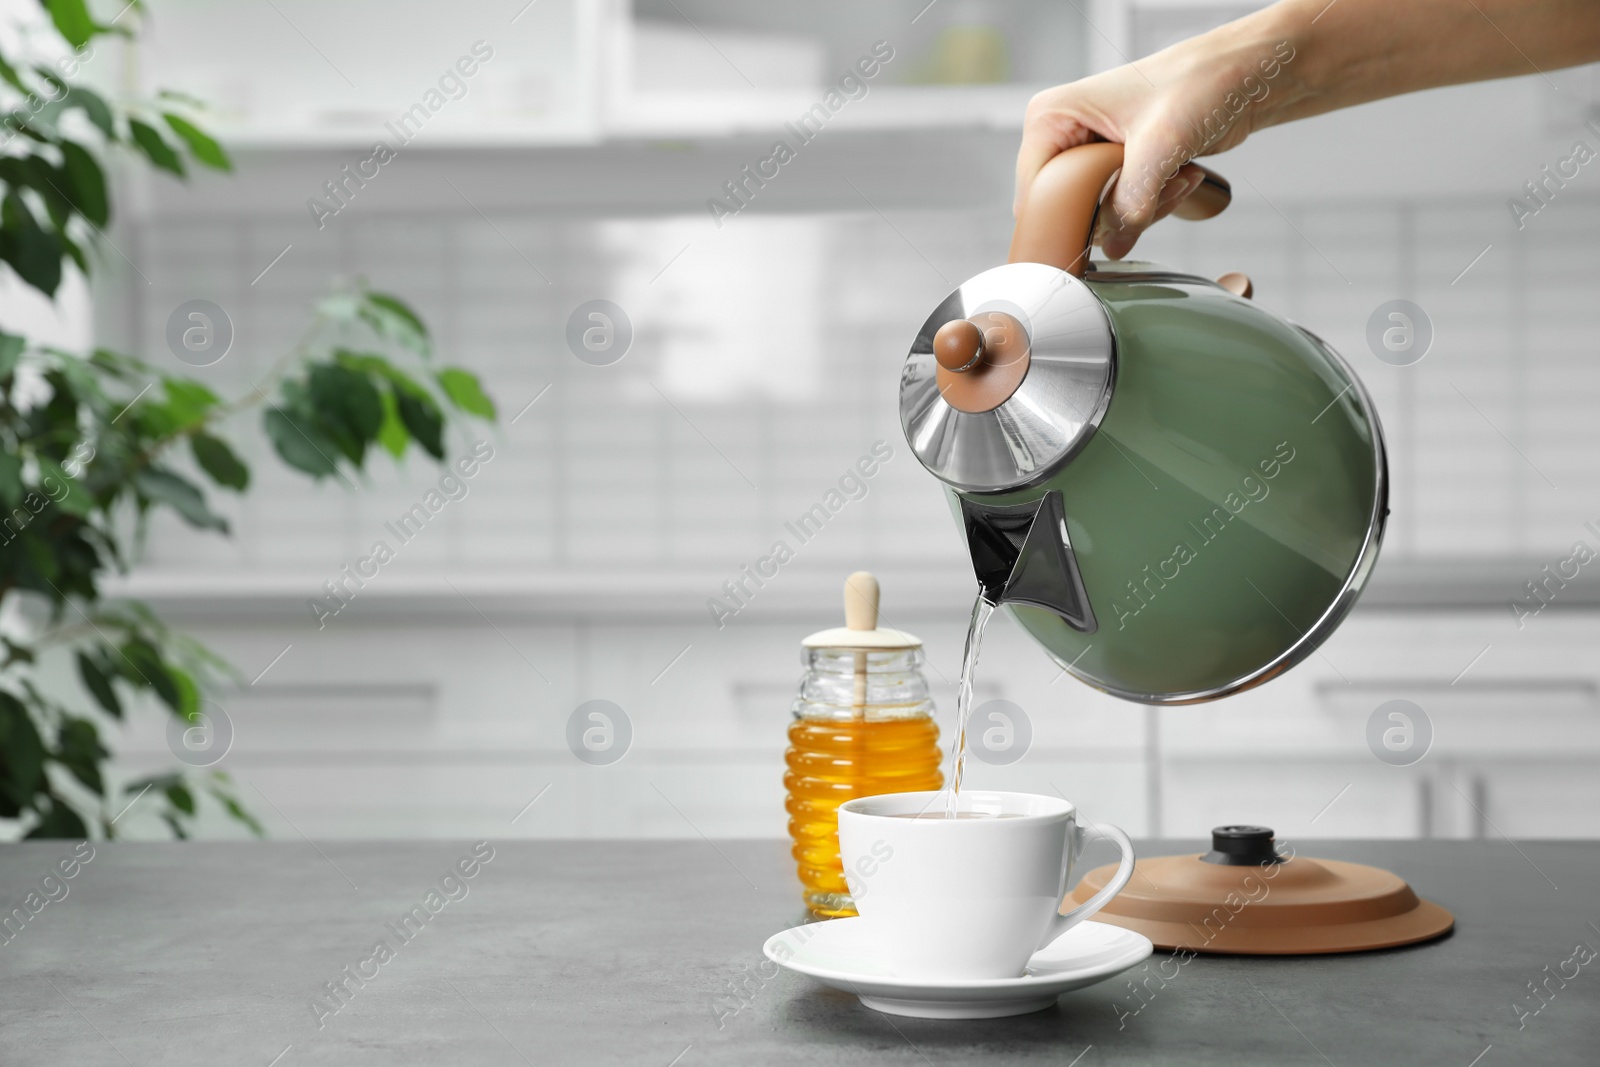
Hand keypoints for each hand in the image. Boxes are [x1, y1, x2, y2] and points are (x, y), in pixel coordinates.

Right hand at [1015, 18, 1301, 258]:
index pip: (1035, 191)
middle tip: (1157, 188)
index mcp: (1051, 118)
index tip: (1103, 227)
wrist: (1242, 76)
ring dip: (1144, 209)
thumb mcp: (1158, 145)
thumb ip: (1131, 201)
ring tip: (1176, 175)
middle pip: (1067, 209)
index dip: (1065, 217)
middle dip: (1117, 212)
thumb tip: (1113, 246)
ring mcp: (1090, 156)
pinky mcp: (1117, 171)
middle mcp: (1064, 136)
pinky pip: (1123, 212)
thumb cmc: (1199, 81)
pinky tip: (1181, 176)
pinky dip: (1155, 206)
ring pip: (1098, 216)